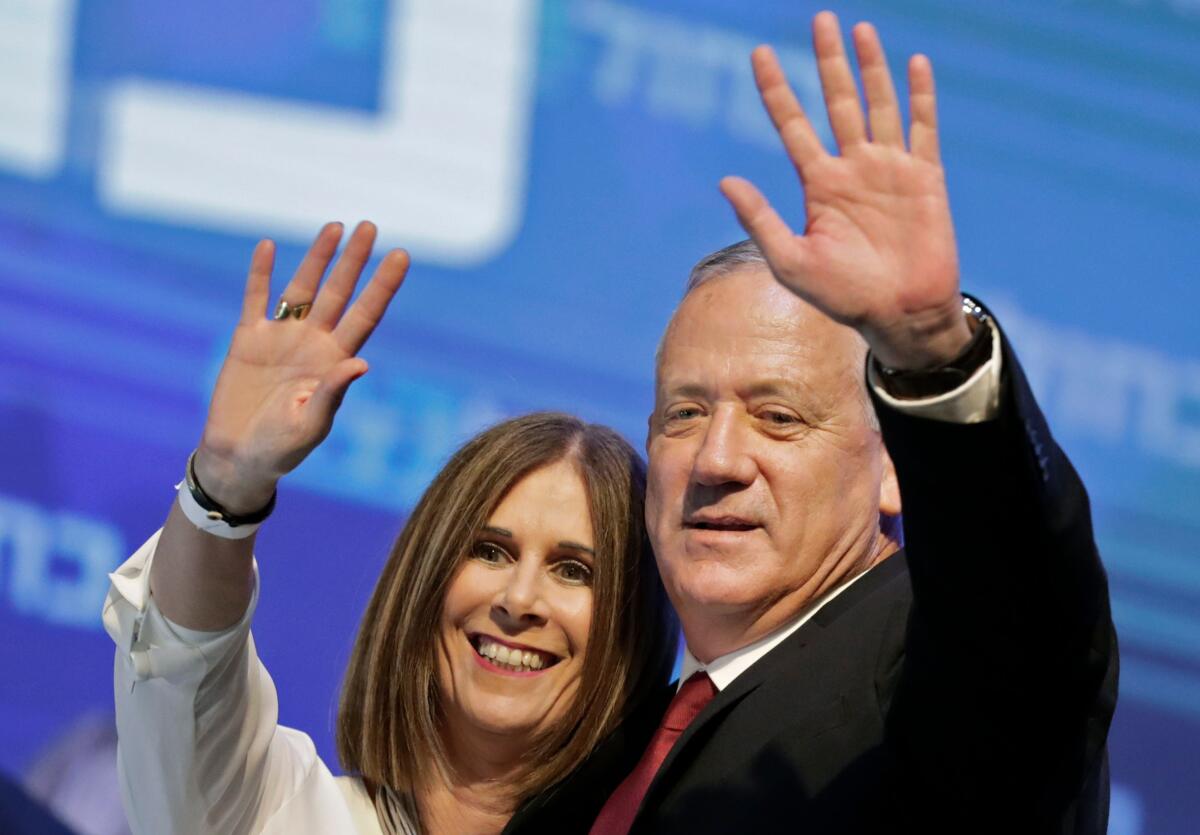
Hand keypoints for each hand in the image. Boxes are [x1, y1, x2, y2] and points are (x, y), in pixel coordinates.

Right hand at [195, 221, 408, 511]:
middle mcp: (314, 343)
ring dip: (317, 258)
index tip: (400, 255)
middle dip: (355, 260)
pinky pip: (255, 299)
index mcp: (336, 362)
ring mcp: (281, 338)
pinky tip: (268, 246)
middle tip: (371, 226)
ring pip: (303, 289)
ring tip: (335, 226)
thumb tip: (361, 363)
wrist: (238, 457)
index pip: (366, 315)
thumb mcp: (310, 425)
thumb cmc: (281, 449)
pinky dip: (260, 273)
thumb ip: (333, 393)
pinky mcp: (248, 340)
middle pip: (340, 293)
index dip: (383, 286)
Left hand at [720, 11, 969, 369]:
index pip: (792, 125)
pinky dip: (920, 96)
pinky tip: (914, 62)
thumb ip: (759, 218)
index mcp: (819, 184)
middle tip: (819, 18)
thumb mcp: (791, 261)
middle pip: (837, 101)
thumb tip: (724, 179)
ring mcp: (890, 169)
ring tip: (859, 29)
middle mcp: (853, 168)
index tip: (757, 54)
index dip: (775, 89)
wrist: (899, 315)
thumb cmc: (843, 296)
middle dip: (827, 62)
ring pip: (878, 104)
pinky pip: (923, 128)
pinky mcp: (925, 177)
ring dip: (870, 67)